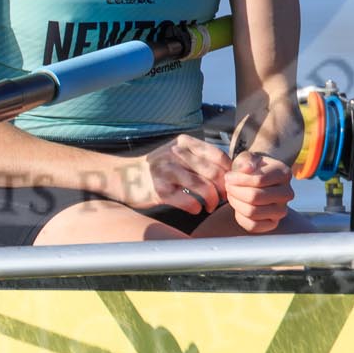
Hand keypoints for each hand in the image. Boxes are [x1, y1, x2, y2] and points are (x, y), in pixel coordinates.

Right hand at [115, 134, 231, 214]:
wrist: (124, 175)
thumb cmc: (157, 167)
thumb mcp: (176, 151)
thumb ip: (198, 155)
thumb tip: (228, 170)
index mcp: (184, 143)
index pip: (218, 156)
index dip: (229, 172)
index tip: (228, 183)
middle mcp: (176, 154)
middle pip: (214, 173)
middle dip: (223, 189)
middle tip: (221, 198)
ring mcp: (166, 172)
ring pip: (203, 187)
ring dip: (211, 201)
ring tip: (209, 206)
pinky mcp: (159, 190)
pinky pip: (188, 201)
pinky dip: (196, 208)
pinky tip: (195, 209)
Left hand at [223, 151, 294, 232]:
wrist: (258, 179)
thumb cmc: (251, 167)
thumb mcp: (248, 158)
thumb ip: (246, 160)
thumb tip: (249, 168)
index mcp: (284, 174)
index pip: (259, 180)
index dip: (239, 179)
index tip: (228, 177)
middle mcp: (287, 193)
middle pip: (255, 197)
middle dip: (235, 191)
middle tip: (228, 186)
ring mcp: (281, 210)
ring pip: (252, 212)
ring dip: (236, 203)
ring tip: (231, 194)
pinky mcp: (273, 224)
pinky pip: (253, 226)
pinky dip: (240, 216)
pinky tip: (237, 205)